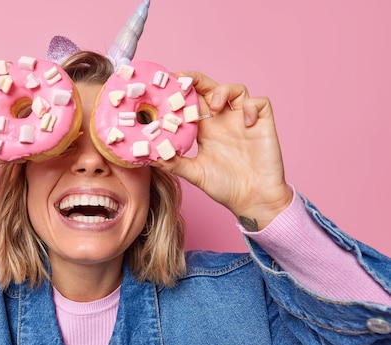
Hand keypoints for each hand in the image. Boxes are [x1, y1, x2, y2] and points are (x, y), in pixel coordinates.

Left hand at [151, 71, 292, 229]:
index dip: (180, 92)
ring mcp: (243, 120)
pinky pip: (260, 103)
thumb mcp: (194, 173)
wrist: (253, 200)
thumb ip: (173, 163)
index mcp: (205, 129)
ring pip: (235, 90)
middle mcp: (223, 121)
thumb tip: (148, 157)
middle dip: (196, 79)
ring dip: (223, 91)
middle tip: (181, 80)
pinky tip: (246, 123)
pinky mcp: (263, 124)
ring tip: (214, 106)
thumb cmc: (225, 187)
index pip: (191, 102)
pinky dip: (252, 107)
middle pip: (210, 88)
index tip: (164, 87)